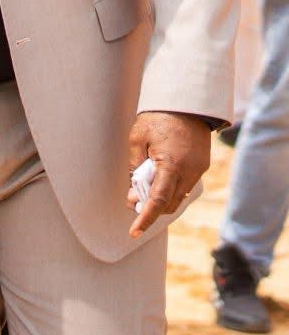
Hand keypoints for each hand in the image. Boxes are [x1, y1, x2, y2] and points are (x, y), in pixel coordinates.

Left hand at [126, 111, 211, 236]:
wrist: (186, 102)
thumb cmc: (157, 118)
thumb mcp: (137, 139)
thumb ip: (136, 168)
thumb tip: (133, 194)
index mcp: (170, 164)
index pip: (158, 200)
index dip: (145, 218)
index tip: (133, 231)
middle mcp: (189, 171)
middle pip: (170, 203)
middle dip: (151, 208)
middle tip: (132, 203)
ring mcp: (199, 170)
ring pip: (179, 196)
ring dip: (162, 198)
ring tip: (142, 189)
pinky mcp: (202, 166)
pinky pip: (186, 185)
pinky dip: (172, 188)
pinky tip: (158, 179)